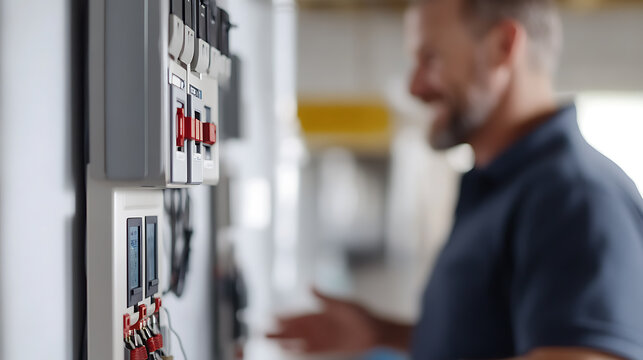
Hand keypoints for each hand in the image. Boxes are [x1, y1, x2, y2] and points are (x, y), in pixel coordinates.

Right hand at [266, 289, 381, 354]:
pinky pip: (307, 350)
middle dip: (275, 330)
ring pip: (296, 341)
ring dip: (282, 341)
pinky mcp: (325, 349)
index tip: (267, 315)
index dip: (281, 316)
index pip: (295, 315)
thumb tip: (308, 286)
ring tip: (267, 341)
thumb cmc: (360, 315)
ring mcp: (319, 338)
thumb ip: (325, 298)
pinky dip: (297, 350)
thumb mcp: (342, 304)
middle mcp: (316, 327)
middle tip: (258, 331)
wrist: (375, 332)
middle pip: (291, 329)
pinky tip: (285, 350)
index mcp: (318, 313)